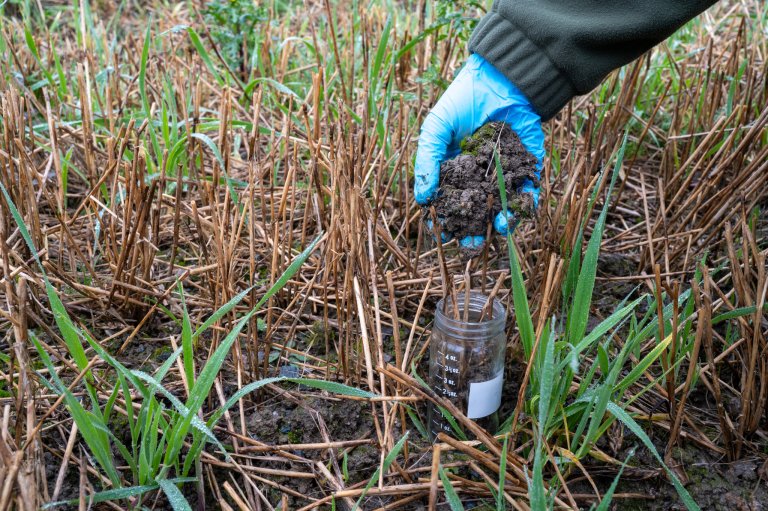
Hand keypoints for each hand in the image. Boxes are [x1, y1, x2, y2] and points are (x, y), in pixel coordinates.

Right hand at [414, 53, 544, 248]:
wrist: (503, 80)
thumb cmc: (463, 100)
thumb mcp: (436, 129)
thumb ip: (426, 161)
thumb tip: (421, 199)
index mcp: (453, 170)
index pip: (449, 202)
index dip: (446, 220)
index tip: (444, 232)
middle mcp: (478, 177)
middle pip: (475, 212)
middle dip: (472, 230)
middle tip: (471, 243)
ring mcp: (503, 175)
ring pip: (500, 208)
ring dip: (496, 224)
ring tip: (493, 230)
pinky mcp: (528, 169)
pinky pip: (526, 195)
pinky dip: (520, 209)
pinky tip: (510, 216)